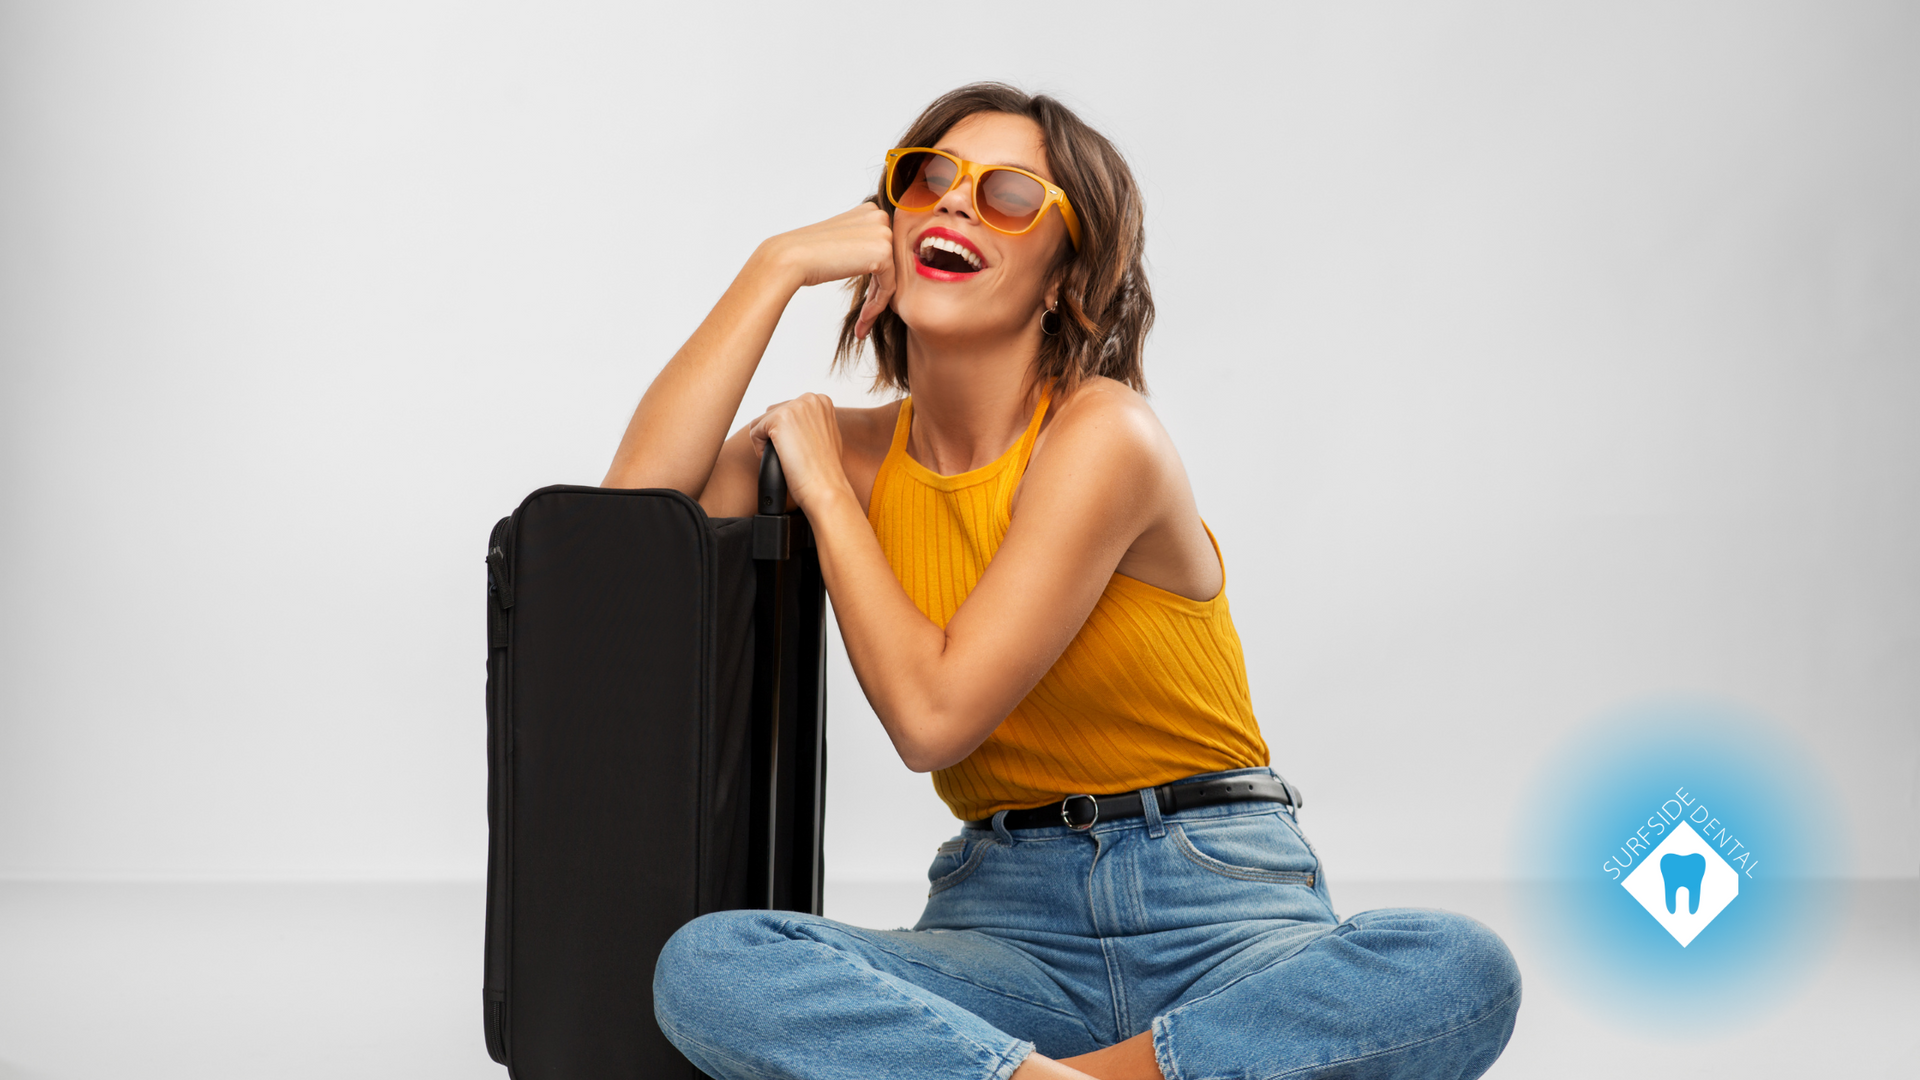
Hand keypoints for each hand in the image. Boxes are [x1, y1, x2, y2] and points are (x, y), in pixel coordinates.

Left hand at [746, 393, 849, 512]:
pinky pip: (754, 432)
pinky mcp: (779, 419)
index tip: (798, 449)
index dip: (788, 434)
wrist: (826, 488)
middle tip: (792, 456)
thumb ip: (812, 423)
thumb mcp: (827, 436)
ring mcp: (794, 407)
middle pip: (772, 414)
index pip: (787, 410)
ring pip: (762, 422)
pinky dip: (760, 450)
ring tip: (786, 458)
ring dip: (768, 443)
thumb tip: (796, 424)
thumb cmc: (826, 470)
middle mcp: (809, 399)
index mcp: (821, 401)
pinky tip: (779, 460)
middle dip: (776, 436)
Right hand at [763, 203, 896, 338]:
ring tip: (861, 324)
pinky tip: (862, 321)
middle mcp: (879, 216)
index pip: (882, 250)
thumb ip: (860, 245)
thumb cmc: (808, 255)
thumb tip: (874, 259)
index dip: (874, 278)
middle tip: (863, 318)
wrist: (790, 258)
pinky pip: (889, 288)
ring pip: (891, 278)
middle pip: (889, 264)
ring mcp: (883, 233)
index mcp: (869, 210)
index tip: (863, 300)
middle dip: (877, 292)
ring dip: (876, 303)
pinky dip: (877, 307)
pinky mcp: (884, 253)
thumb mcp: (840, 242)